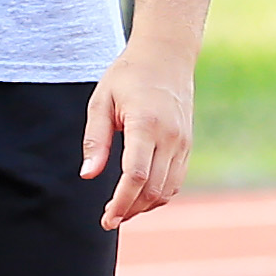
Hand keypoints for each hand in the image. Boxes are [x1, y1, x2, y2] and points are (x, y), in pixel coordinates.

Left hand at [80, 49, 195, 228]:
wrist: (167, 55)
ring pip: (168, 189)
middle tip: (108, 219)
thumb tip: (88, 175)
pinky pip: (176, 180)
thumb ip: (95, 140)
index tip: (106, 219)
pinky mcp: (187, 144)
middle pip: (153, 189)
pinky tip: (139, 195)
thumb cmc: (128, 76)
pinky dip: (159, 194)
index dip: (121, 203)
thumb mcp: (101, 101)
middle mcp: (170, 136)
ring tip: (122, 209)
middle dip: (130, 210)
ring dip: (145, 205)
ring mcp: (183, 142)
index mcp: (146, 124)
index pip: (136, 176)